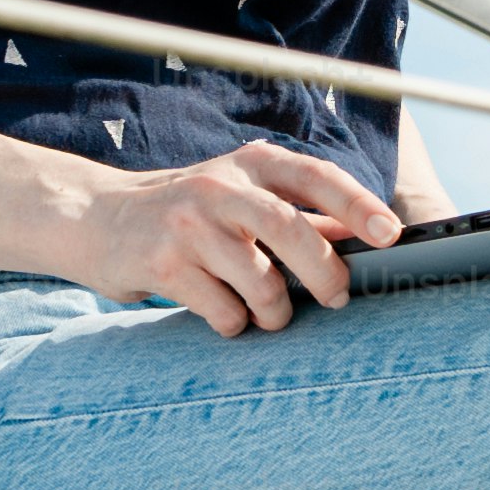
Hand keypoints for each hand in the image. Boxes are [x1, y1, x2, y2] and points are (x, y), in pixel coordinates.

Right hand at [63, 142, 402, 334]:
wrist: (98, 220)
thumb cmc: (188, 215)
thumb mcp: (242, 200)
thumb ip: (301, 215)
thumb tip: (366, 236)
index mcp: (250, 165)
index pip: (316, 178)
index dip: (358, 205)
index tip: (391, 234)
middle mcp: (220, 186)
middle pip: (291, 231)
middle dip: (325, 274)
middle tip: (338, 298)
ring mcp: (188, 224)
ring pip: (260, 282)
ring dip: (276, 312)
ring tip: (270, 314)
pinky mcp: (162, 264)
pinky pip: (224, 311)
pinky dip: (235, 324)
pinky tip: (225, 314)